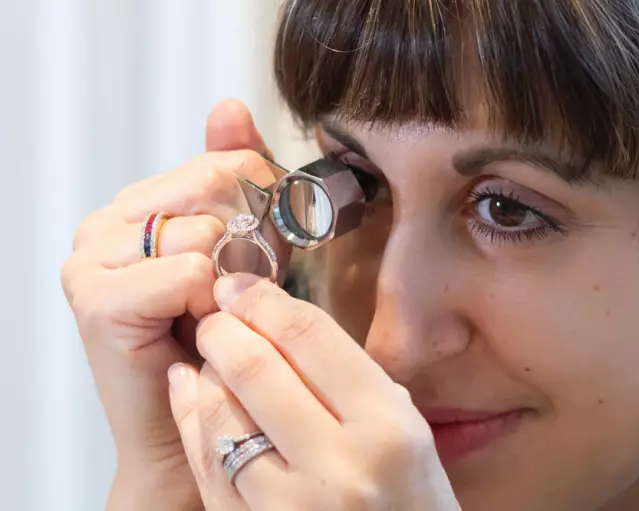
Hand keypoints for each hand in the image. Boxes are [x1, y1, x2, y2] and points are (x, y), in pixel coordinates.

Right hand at [61, 100, 290, 509]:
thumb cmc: (227, 338)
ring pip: (205, 230)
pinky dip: (209, 306)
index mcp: (140, 204)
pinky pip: (189, 273)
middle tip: (241, 287)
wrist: (203, 420)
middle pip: (217, 186)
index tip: (265, 252)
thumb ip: (235, 175)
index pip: (226, 162)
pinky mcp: (97, 299)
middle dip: (253, 242)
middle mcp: (107, 223)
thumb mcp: (246, 247)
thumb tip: (229, 105)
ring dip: (232, 279)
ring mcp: (92, 258)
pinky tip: (197, 331)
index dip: (265, 208)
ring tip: (216, 313)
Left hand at [167, 273, 460, 509]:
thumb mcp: (409, 433)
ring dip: (206, 373)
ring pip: (222, 416)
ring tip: (208, 355)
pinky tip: (192, 393)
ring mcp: (291, 506)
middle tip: (216, 313)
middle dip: (224, 328)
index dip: (265, 301)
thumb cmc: (412, 505)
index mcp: (388, 427)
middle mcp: (341, 465)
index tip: (243, 286)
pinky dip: (193, 420)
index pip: (310, 337)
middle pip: (257, 368)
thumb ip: (354, 381)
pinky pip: (207, 466)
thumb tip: (282, 324)